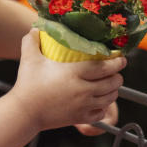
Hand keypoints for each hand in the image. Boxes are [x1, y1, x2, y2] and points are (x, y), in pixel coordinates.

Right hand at [9, 30, 124, 130]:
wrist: (24, 112)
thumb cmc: (27, 84)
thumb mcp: (29, 59)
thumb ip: (32, 41)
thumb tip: (34, 28)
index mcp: (74, 72)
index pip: (105, 67)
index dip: (117, 62)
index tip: (122, 58)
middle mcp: (82, 89)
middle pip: (112, 82)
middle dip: (118, 76)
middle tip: (117, 72)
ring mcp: (82, 105)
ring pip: (109, 98)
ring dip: (113, 91)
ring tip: (111, 85)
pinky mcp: (80, 118)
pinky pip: (100, 113)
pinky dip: (104, 107)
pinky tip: (100, 101)